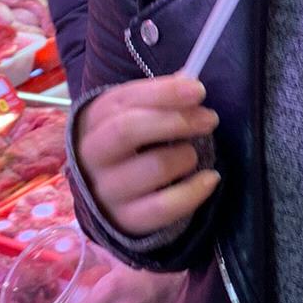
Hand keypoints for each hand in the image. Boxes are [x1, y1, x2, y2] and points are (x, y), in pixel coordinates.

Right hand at [74, 75, 219, 239]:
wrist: (103, 195)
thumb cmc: (127, 146)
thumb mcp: (131, 116)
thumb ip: (156, 99)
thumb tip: (190, 82)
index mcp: (92, 121)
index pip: (123, 100)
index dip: (164, 92)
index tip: (198, 90)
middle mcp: (92, 155)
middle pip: (128, 130)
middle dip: (175, 120)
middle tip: (209, 119)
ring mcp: (106, 191)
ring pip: (153, 167)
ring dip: (186, 155)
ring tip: (193, 154)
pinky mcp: (126, 220)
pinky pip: (165, 206)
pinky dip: (195, 191)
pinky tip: (210, 179)